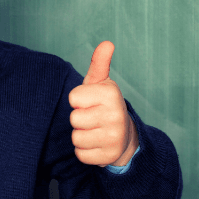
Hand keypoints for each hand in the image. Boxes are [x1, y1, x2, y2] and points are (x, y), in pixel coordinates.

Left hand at [68, 41, 138, 166]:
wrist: (124, 135)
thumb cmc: (105, 105)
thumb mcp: (101, 83)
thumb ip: (100, 63)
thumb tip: (107, 43)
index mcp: (111, 93)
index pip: (73, 98)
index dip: (78, 100)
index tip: (90, 102)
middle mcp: (115, 114)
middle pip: (74, 119)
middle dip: (79, 119)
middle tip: (93, 117)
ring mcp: (114, 136)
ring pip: (76, 138)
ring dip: (81, 135)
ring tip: (95, 130)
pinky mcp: (109, 156)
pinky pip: (80, 154)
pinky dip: (85, 151)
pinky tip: (96, 143)